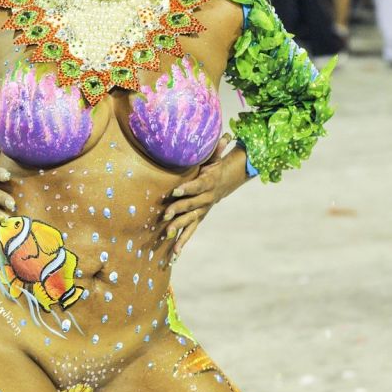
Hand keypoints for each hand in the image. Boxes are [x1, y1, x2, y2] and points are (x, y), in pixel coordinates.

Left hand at [162, 134, 245, 258]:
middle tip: (164, 217)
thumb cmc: (216, 166)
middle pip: (190, 207)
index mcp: (208, 183)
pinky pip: (190, 232)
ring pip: (190, 223)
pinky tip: (173, 256)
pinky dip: (182, 243)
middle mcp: (205, 200)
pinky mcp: (198, 218)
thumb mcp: (215, 156)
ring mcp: (202, 211)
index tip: (174, 190)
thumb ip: (216, 148)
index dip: (186, 189)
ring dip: (178, 232)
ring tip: (168, 242)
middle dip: (177, 212)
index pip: (196, 186)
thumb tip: (224, 135)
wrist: (227, 181)